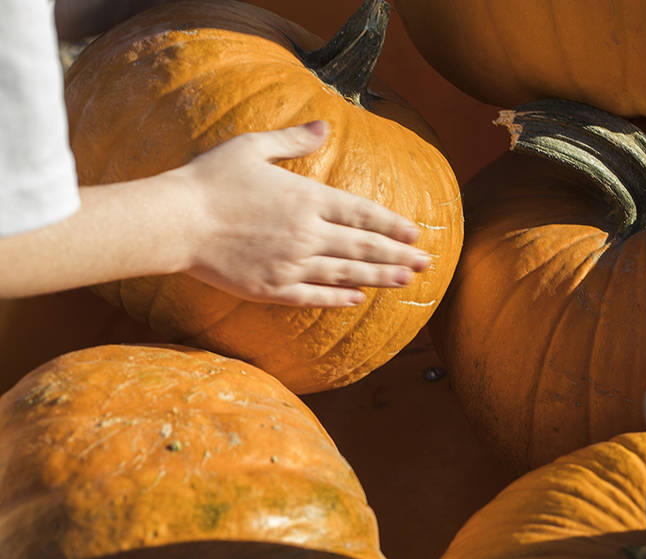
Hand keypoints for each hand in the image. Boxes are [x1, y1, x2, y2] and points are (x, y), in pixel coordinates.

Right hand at [177, 121, 429, 306]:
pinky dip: (338, 299)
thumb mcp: (251, 147)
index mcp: (307, 198)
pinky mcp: (271, 288)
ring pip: (347, 275)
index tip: (416, 233)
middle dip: (400, 255)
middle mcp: (306, 233)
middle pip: (364, 247)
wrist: (173, 220)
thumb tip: (325, 126)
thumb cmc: (209, 179)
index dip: (393, 225)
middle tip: (428, 263)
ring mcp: (291, 264)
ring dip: (381, 278)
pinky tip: (357, 301)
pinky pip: (314, 296)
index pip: (363, 213)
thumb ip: (293, 139)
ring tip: (407, 281)